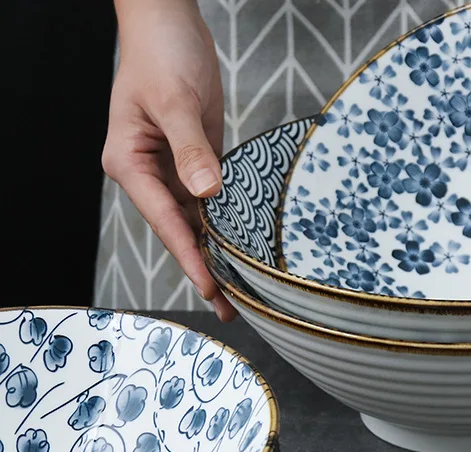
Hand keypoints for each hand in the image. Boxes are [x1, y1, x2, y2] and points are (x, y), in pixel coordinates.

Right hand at [102, 0, 235, 320]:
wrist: (170, 23)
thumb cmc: (161, 54)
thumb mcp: (174, 100)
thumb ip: (191, 149)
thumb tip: (206, 193)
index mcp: (130, 164)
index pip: (164, 221)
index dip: (189, 257)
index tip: (211, 288)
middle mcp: (149, 175)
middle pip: (181, 232)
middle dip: (206, 269)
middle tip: (232, 308)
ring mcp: (173, 171)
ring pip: (199, 223)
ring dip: (220, 254)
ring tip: (243, 291)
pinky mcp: (196, 163)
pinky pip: (213, 202)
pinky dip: (228, 225)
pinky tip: (245, 250)